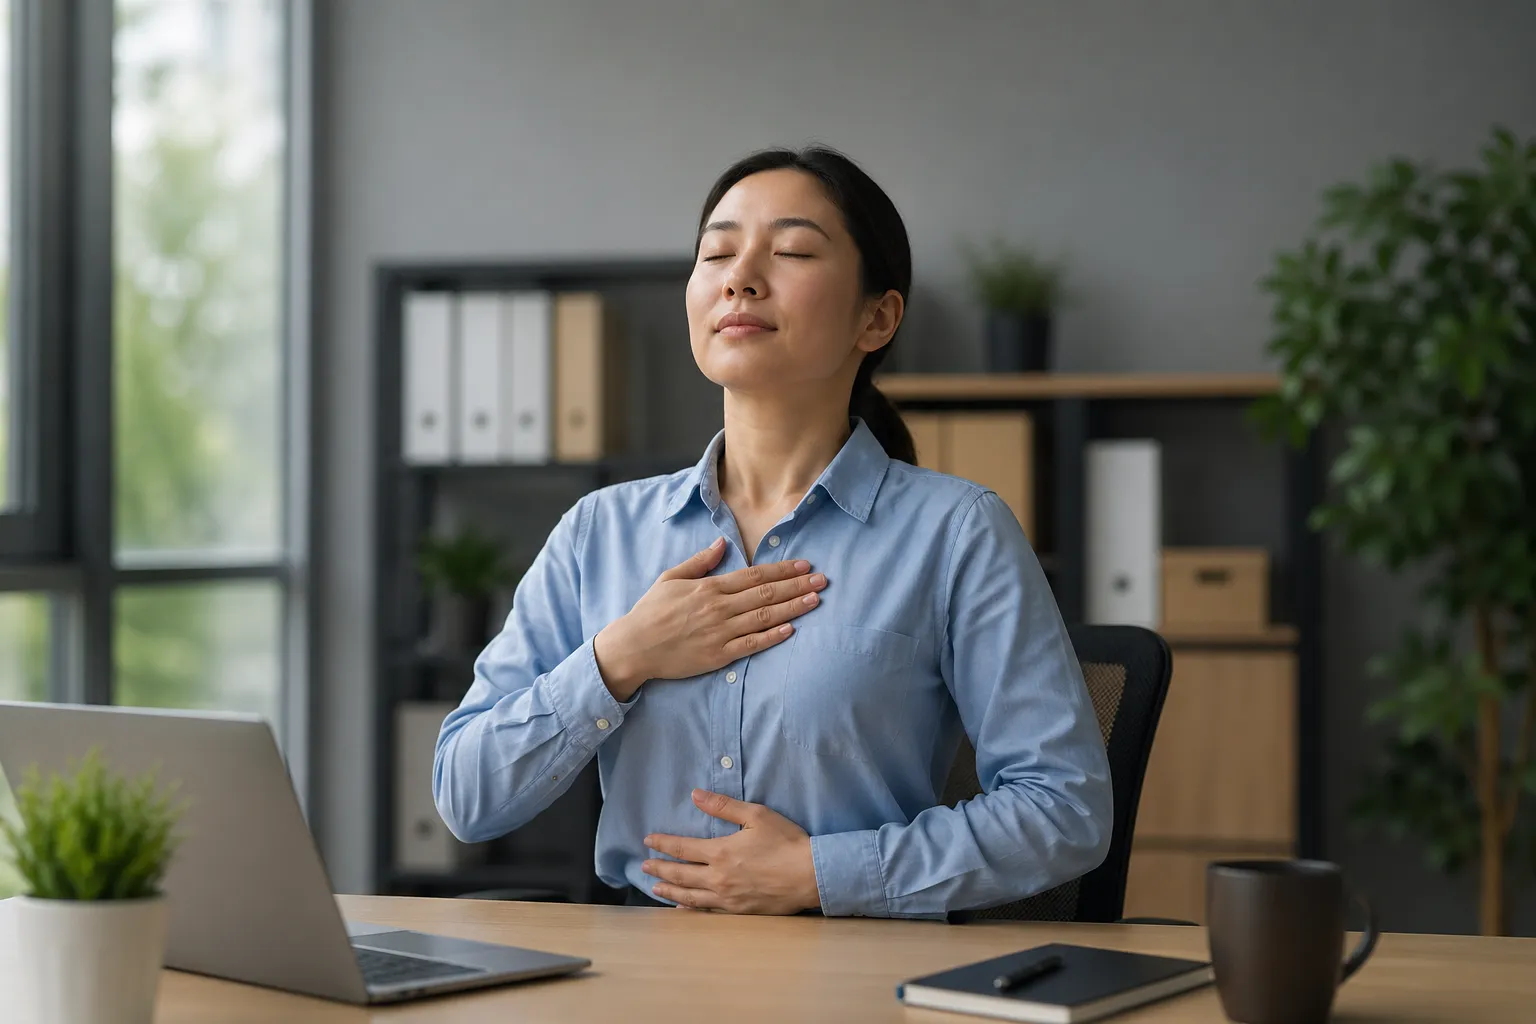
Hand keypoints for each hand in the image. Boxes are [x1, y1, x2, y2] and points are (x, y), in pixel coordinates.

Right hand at [592, 539, 826, 700]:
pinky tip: (791, 629)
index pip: (754, 575)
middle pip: (766, 594)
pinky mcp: (718, 656)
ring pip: (764, 617)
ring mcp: (720, 633)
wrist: (634, 647)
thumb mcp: (671, 578)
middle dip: (797, 586)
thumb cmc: (651, 611)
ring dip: (793, 608)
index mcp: (709, 587)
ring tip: (816, 601)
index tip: (805, 565)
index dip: (782, 570)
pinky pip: (751, 645)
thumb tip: (723, 542)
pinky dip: (772, 636)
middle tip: (822, 580)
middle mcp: (718, 608)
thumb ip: (700, 561)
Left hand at [641, 789, 819, 914]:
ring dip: (670, 891)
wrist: (810, 875)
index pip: (682, 848)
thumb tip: (695, 795)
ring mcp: (727, 898)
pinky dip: (691, 909)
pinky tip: (683, 908)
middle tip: (644, 866)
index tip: (648, 841)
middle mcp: (718, 877)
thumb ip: (723, 806)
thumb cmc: (786, 841)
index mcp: (720, 852)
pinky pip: (708, 911)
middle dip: (660, 869)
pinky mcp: (739, 911)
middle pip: (680, 875)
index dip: (663, 844)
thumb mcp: (756, 815)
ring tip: (655, 889)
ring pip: (690, 896)